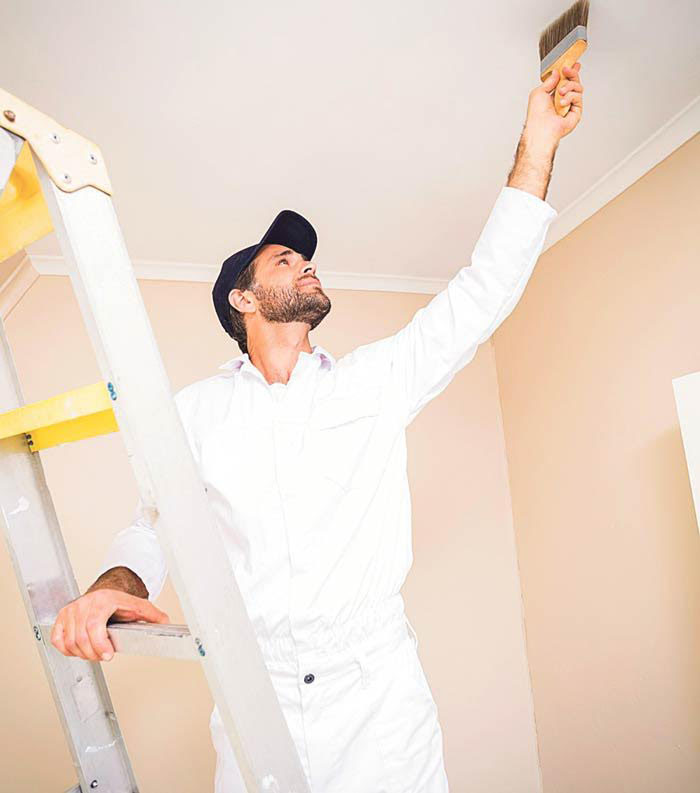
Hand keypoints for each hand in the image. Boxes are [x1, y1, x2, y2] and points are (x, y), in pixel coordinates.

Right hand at [50, 588, 169, 661]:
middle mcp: (84, 604)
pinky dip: (67, 649)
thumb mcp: (138, 606)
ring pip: (70, 641)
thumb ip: (153, 616)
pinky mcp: (61, 618)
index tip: (108, 655)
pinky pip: (58, 640)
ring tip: (95, 653)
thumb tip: (165, 624)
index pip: (94, 625)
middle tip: (104, 656)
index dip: (100, 644)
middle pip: (81, 637)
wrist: (104, 592)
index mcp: (102, 600)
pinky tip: (79, 649)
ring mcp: (71, 611)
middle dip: (94, 653)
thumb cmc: (118, 601)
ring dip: (82, 653)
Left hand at [524, 63, 583, 146]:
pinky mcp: (576, 111)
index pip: (564, 81)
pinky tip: (563, 102)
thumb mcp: (539, 92)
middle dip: (571, 73)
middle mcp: (562, 100)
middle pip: (573, 82)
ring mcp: (570, 106)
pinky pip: (578, 97)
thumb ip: (549, 81)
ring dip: (568, 86)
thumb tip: (556, 72)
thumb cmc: (537, 115)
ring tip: (560, 92)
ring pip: (577, 87)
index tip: (573, 64)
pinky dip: (570, 97)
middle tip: (567, 70)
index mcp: (553, 96)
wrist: (541, 127)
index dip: (570, 72)